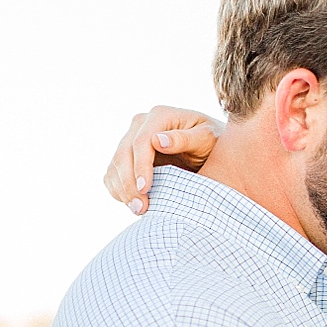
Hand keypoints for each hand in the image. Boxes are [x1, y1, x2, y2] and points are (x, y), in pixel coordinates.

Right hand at [106, 105, 223, 213]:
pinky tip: (132, 204)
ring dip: (122, 190)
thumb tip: (158, 141)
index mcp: (159, 116)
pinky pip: (113, 174)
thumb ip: (186, 139)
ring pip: (115, 166)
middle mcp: (140, 124)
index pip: (141, 142)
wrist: (209, 149)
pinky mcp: (128, 156)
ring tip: (138, 211)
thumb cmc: (212, 142)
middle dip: (129, 184)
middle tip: (141, 208)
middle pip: (123, 154)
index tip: (145, 189)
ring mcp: (131, 139)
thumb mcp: (206, 138)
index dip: (140, 167)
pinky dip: (118, 190)